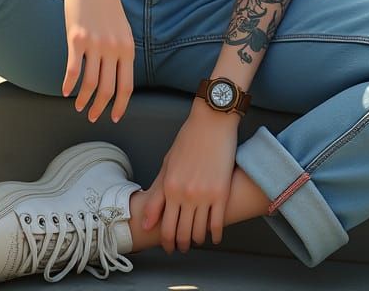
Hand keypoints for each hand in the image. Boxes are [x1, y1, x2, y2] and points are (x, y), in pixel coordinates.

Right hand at [61, 0, 134, 123]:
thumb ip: (121, 47)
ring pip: (90, 84)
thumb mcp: (121, 26)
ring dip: (84, 100)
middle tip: (93, 118)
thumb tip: (118, 70)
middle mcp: (114, 48)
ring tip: (78, 107)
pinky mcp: (77, 38)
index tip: (114, 117)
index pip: (127, 85)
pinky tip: (64, 91)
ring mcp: (95, 44)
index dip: (120, 105)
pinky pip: (73, 69)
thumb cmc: (105, 1)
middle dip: (100, 108)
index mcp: (127, 47)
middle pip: (108, 89)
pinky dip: (68, 84)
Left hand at [141, 99, 238, 251]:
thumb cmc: (188, 139)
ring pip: (199, 231)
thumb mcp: (167, 164)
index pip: (165, 226)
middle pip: (182, 233)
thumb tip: (147, 223)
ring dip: (197, 240)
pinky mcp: (222, 192)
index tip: (168, 246)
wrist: (212, 121)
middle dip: (181, 244)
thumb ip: (157, 194)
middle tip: (182, 247)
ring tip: (196, 240)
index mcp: (169, 186)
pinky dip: (215, 234)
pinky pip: (217, 223)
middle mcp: (185, 194)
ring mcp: (204, 195)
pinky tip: (213, 236)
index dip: (166, 241)